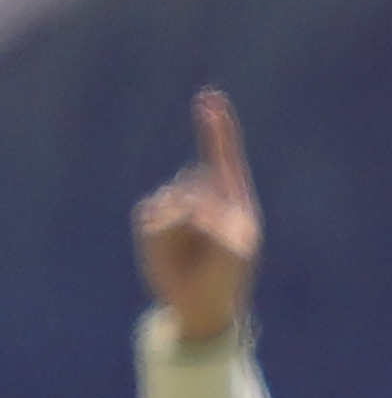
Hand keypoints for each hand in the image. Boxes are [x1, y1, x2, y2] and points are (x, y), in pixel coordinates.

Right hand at [133, 88, 257, 342]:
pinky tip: (172, 254)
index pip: (222, 155)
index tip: (210, 98)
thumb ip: (216, 223)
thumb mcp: (234, 250)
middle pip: (195, 187)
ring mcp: (175, 205)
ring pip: (172, 206)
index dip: (215, 127)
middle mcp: (202, 193)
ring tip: (194, 254)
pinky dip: (162, 240)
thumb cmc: (227, 273)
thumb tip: (187, 205)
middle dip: (202, 219)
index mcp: (231, 196)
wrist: (200, 299)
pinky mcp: (152, 219)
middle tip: (211, 249)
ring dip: (183, 235)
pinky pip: (153, 220)